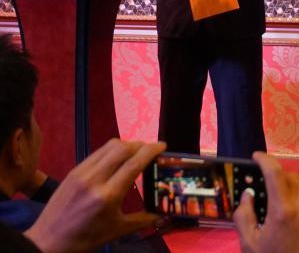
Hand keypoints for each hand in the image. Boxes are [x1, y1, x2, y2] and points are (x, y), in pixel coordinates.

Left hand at [24, 139, 164, 252]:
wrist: (48, 240)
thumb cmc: (86, 238)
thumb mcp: (117, 231)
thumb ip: (143, 219)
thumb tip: (163, 213)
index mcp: (108, 195)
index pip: (134, 162)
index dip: (152, 150)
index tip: (163, 146)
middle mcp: (95, 179)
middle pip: (123, 148)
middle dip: (141, 144)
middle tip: (151, 150)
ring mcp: (82, 172)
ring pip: (110, 145)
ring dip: (127, 145)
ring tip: (135, 153)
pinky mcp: (74, 170)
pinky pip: (98, 152)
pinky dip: (112, 151)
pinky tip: (117, 160)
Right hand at [234, 153, 298, 252]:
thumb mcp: (249, 245)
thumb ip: (245, 215)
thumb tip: (249, 194)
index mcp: (284, 212)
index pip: (276, 173)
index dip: (265, 160)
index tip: (257, 156)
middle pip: (292, 179)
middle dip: (278, 178)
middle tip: (265, 185)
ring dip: (291, 199)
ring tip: (281, 222)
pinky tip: (297, 232)